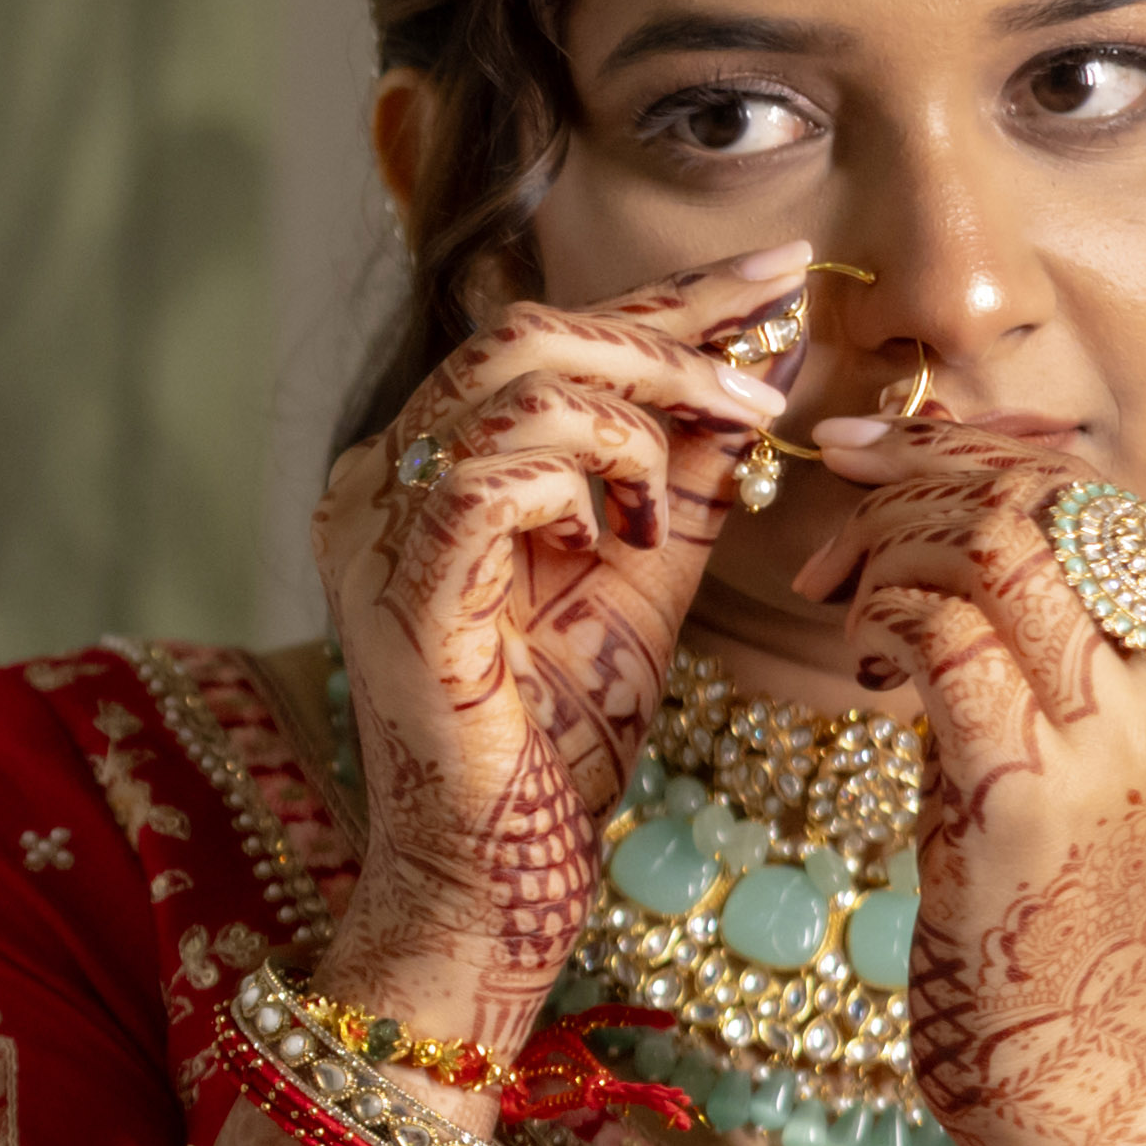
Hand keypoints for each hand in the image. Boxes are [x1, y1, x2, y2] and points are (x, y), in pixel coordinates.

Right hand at [307, 245, 807, 1050]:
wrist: (494, 874)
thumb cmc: (557, 741)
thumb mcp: (644, 574)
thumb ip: (684, 472)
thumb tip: (759, 359)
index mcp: (419, 470)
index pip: (539, 340)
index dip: (663, 295)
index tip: (774, 272)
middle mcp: (373, 481)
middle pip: (518, 334)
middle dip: (662, 342)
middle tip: (760, 390)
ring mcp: (371, 531)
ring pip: (511, 387)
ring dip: (634, 421)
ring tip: (689, 488)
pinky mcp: (400, 589)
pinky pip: (495, 475)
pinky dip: (581, 485)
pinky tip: (619, 538)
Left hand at [794, 419, 1145, 1145]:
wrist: (1076, 1055)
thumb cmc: (1050, 900)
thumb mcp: (1067, 744)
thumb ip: (1038, 641)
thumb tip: (944, 529)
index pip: (1099, 494)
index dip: (977, 457)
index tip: (884, 466)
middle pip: (1048, 496)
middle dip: (922, 474)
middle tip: (842, 507)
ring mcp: (1114, 738)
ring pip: (996, 543)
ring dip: (892, 538)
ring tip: (846, 590)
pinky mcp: (1026, 792)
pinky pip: (946, 639)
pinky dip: (882, 615)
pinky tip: (863, 656)